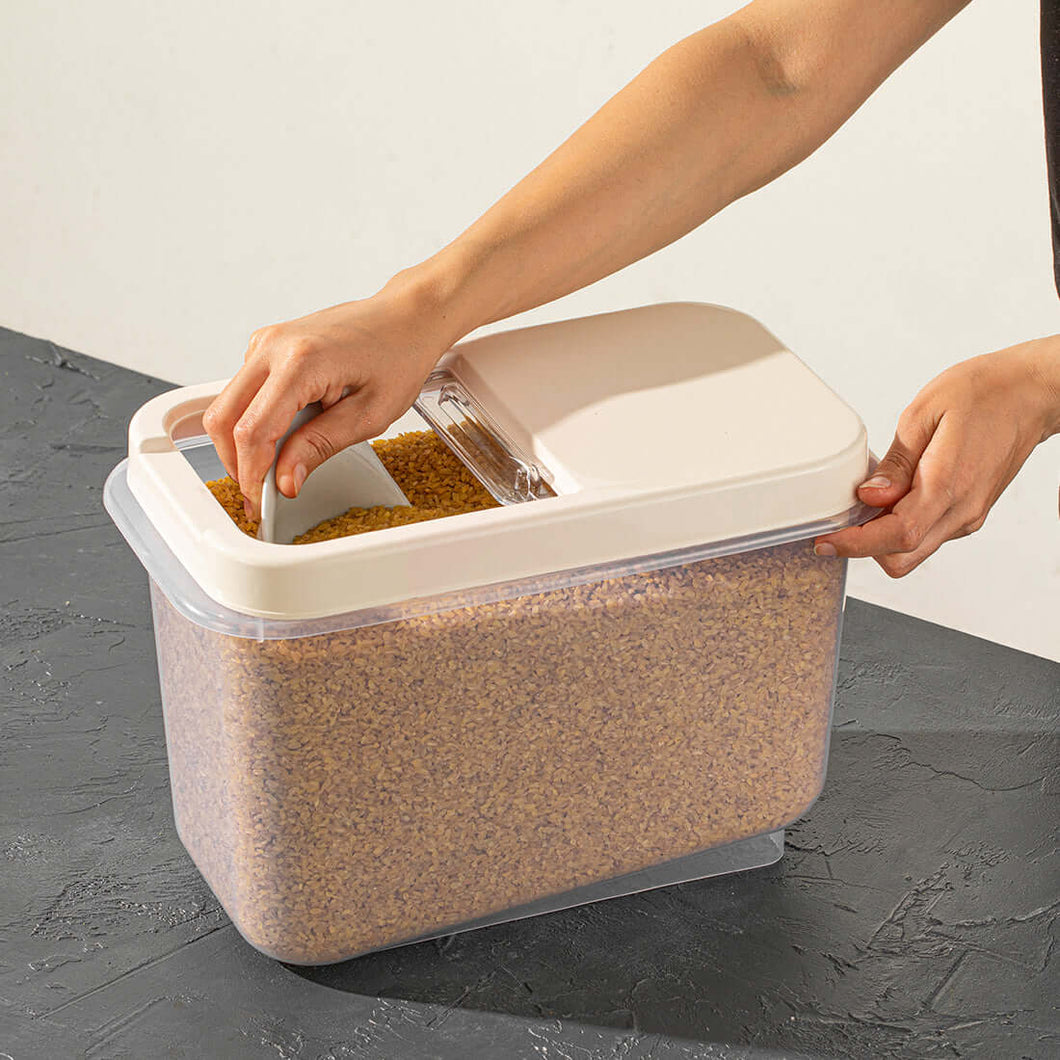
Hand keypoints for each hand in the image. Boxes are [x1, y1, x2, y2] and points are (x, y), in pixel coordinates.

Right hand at [202, 272, 459, 517]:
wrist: (406, 317)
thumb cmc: (399, 356)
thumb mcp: (369, 415)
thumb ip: (320, 446)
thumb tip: (285, 480)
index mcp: (300, 361)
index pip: (253, 430)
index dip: (251, 475)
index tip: (259, 503)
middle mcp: (273, 346)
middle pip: (224, 418)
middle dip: (236, 464)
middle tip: (260, 494)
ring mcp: (265, 342)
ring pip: (227, 405)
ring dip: (244, 442)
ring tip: (279, 465)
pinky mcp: (266, 346)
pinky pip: (244, 392)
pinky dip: (254, 419)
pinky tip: (288, 431)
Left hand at [814, 336, 1059, 576]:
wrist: (1031, 393)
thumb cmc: (983, 394)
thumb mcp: (924, 414)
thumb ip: (896, 464)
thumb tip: (869, 496)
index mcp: (947, 485)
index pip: (896, 536)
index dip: (855, 545)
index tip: (826, 542)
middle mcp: (962, 510)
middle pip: (903, 557)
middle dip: (863, 548)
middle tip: (837, 524)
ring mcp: (969, 515)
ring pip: (915, 551)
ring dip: (882, 539)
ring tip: (864, 505)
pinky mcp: (970, 512)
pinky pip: (928, 535)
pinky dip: (902, 528)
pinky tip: (891, 499)